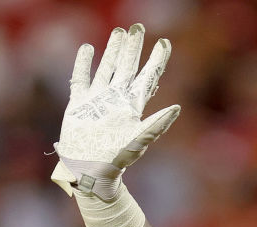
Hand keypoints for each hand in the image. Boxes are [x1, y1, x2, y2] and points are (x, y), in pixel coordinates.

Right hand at [51, 23, 179, 200]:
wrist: (90, 170)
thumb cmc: (117, 159)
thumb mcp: (139, 141)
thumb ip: (157, 124)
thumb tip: (177, 108)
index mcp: (133, 106)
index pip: (147, 77)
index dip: (156, 60)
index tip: (164, 43)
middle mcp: (117, 99)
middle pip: (127, 67)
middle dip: (133, 48)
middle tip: (138, 27)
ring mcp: (98, 100)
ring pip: (107, 68)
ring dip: (113, 51)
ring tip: (119, 32)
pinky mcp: (79, 104)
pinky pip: (82, 78)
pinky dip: (84, 63)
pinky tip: (87, 49)